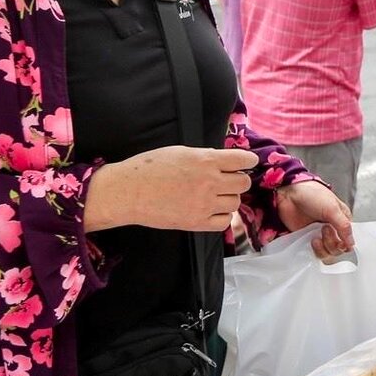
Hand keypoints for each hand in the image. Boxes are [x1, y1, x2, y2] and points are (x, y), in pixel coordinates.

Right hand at [85, 146, 258, 232]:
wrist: (127, 192)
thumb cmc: (148, 168)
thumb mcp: (180, 152)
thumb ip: (205, 157)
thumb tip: (224, 162)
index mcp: (206, 161)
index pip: (243, 160)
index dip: (248, 161)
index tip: (247, 163)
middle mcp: (209, 182)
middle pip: (243, 183)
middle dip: (238, 180)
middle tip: (227, 180)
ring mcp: (204, 204)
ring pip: (235, 203)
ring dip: (229, 198)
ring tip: (214, 195)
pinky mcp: (196, 222)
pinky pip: (224, 222)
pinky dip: (222, 216)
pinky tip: (212, 210)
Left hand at [275, 178, 355, 261]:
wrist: (289, 195)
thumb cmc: (312, 195)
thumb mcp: (333, 208)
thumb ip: (344, 227)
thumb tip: (351, 244)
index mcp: (342, 220)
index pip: (349, 240)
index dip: (345, 244)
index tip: (340, 242)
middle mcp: (332, 229)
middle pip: (338, 249)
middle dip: (332, 243)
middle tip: (324, 229)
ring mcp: (319, 235)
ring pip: (327, 253)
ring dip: (323, 248)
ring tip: (315, 236)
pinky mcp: (307, 239)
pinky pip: (314, 253)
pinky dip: (314, 251)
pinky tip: (310, 241)